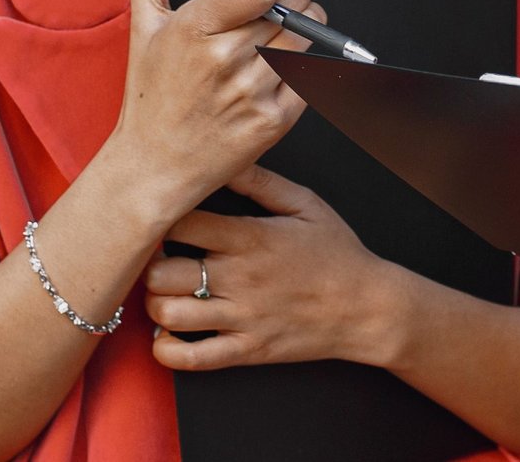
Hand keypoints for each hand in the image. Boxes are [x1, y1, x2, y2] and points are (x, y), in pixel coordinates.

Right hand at [107, 0, 314, 218]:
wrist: (153, 167)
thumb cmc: (150, 99)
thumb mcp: (144, 29)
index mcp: (195, 28)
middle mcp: (226, 57)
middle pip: (293, 8)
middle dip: (292, 1)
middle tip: (279, 9)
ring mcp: (253, 90)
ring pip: (309, 39)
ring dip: (304, 31)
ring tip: (281, 38)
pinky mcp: (275, 120)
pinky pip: (313, 77)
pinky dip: (306, 69)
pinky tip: (282, 70)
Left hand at [145, 165, 405, 369]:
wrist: (366, 307)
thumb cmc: (336, 252)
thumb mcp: (306, 204)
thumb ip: (260, 182)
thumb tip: (223, 160)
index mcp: (251, 238)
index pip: (181, 223)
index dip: (163, 218)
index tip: (165, 218)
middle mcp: (240, 278)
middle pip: (162, 272)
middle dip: (153, 263)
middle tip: (160, 258)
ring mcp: (241, 318)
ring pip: (168, 315)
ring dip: (156, 303)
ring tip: (166, 292)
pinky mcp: (246, 351)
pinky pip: (190, 358)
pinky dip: (166, 349)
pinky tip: (169, 334)